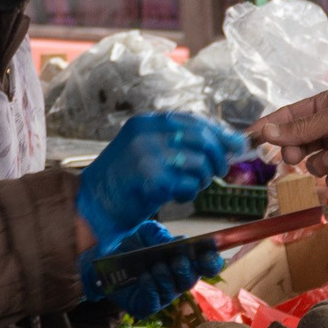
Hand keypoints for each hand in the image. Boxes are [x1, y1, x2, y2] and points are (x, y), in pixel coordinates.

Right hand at [76, 113, 248, 246]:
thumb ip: (176, 142)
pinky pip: (189, 186)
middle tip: (219, 170)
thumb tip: (222, 143)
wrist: (92, 206)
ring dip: (201, 179)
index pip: (193, 121)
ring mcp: (149, 156)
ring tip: (187, 186)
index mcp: (145, 123)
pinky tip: (175, 196)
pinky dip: (188, 193)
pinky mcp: (154, 181)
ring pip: (199, 163)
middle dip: (217, 156)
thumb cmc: (121, 182)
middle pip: (202, 139)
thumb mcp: (144, 150)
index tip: (235, 144)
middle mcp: (146, 134)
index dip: (219, 133)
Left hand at [79, 221, 223, 317]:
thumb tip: (178, 242)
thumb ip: (160, 234)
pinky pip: (155, 302)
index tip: (208, 255)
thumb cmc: (130, 245)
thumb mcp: (145, 232)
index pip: (205, 265)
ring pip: (173, 292)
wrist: (102, 259)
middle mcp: (175, 280)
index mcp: (182, 261)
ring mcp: (162, 295)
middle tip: (177, 260)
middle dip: (186, 270)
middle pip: (191, 280)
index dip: (211, 262)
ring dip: (167, 278)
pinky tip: (145, 278)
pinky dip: (152, 289)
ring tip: (156, 267)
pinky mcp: (145, 306)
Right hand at [248, 88, 327, 185]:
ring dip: (326, 164)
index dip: (269, 127)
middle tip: (294, 155)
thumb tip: (266, 132)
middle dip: (296, 152)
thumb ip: (300, 128)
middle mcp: (327, 130)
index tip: (250, 137)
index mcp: (322, 109)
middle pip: (296, 146)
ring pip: (314, 167)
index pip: (288, 118)